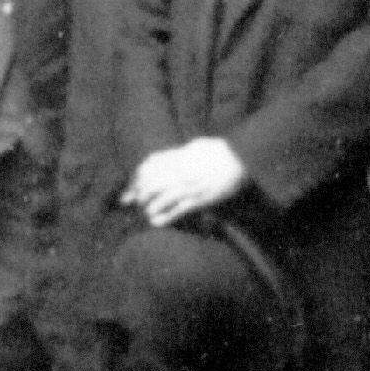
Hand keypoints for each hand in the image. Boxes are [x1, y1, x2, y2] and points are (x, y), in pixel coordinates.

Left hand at [127, 136, 248, 226]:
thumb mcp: (192, 147)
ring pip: (160, 198)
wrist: (238, 158)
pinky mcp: (199, 199)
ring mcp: (188, 186)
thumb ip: (175, 154)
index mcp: (176, 158)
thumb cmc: (216, 152)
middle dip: (140, 195)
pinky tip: (156, 223)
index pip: (147, 168)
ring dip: (150, 208)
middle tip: (137, 203)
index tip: (132, 188)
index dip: (136, 180)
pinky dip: (165, 217)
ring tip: (148, 213)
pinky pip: (177, 210)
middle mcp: (178, 172)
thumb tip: (158, 160)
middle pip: (149, 184)